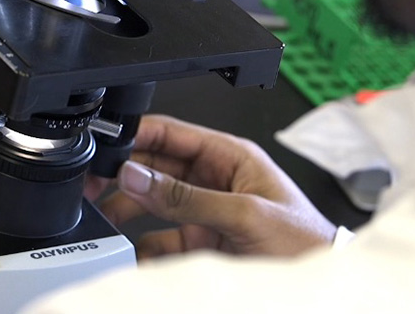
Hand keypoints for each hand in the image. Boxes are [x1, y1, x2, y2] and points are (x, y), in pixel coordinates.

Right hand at [94, 115, 335, 259]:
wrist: (319, 280)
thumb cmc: (303, 241)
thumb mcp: (244, 214)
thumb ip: (187, 196)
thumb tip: (140, 176)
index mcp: (230, 156)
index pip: (172, 135)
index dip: (137, 134)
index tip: (106, 142)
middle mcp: (214, 179)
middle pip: (156, 167)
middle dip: (124, 174)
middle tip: (94, 182)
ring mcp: (206, 211)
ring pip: (153, 203)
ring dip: (128, 209)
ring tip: (105, 214)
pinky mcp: (202, 242)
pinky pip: (161, 239)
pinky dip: (143, 246)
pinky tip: (132, 250)